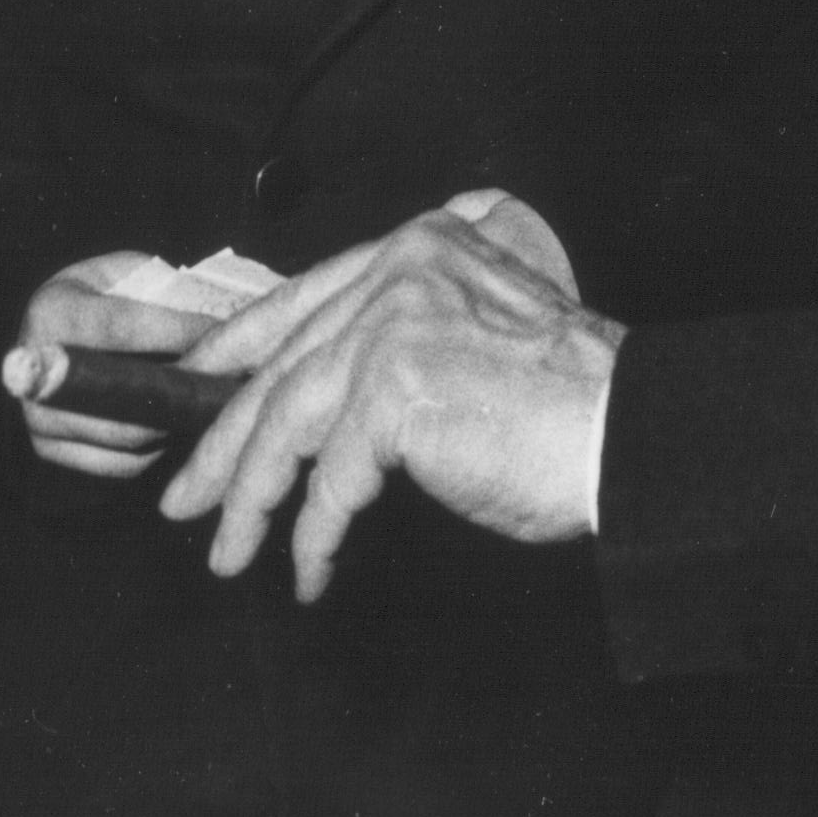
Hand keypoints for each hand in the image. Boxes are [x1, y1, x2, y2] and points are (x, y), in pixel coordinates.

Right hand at [12, 257, 219, 476]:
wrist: (66, 330)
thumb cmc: (110, 295)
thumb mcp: (132, 275)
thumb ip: (166, 297)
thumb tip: (225, 326)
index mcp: (51, 311)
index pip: (120, 326)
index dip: (174, 332)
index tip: (222, 334)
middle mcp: (32, 371)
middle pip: (119, 394)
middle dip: (181, 388)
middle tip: (228, 379)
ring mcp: (37, 419)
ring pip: (126, 436)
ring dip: (178, 420)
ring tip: (216, 400)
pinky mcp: (52, 452)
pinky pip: (123, 464)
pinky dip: (162, 447)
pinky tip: (182, 420)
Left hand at [161, 206, 619, 601]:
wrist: (631, 434)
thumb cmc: (570, 403)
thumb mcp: (478, 336)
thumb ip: (407, 338)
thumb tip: (326, 398)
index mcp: (422, 246)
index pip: (304, 296)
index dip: (239, 347)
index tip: (196, 382)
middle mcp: (401, 271)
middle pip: (282, 364)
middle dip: (224, 441)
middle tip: (186, 495)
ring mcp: (394, 327)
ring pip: (286, 423)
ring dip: (249, 500)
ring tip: (228, 551)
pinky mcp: (395, 392)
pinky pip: (329, 481)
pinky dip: (311, 536)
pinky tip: (309, 571)